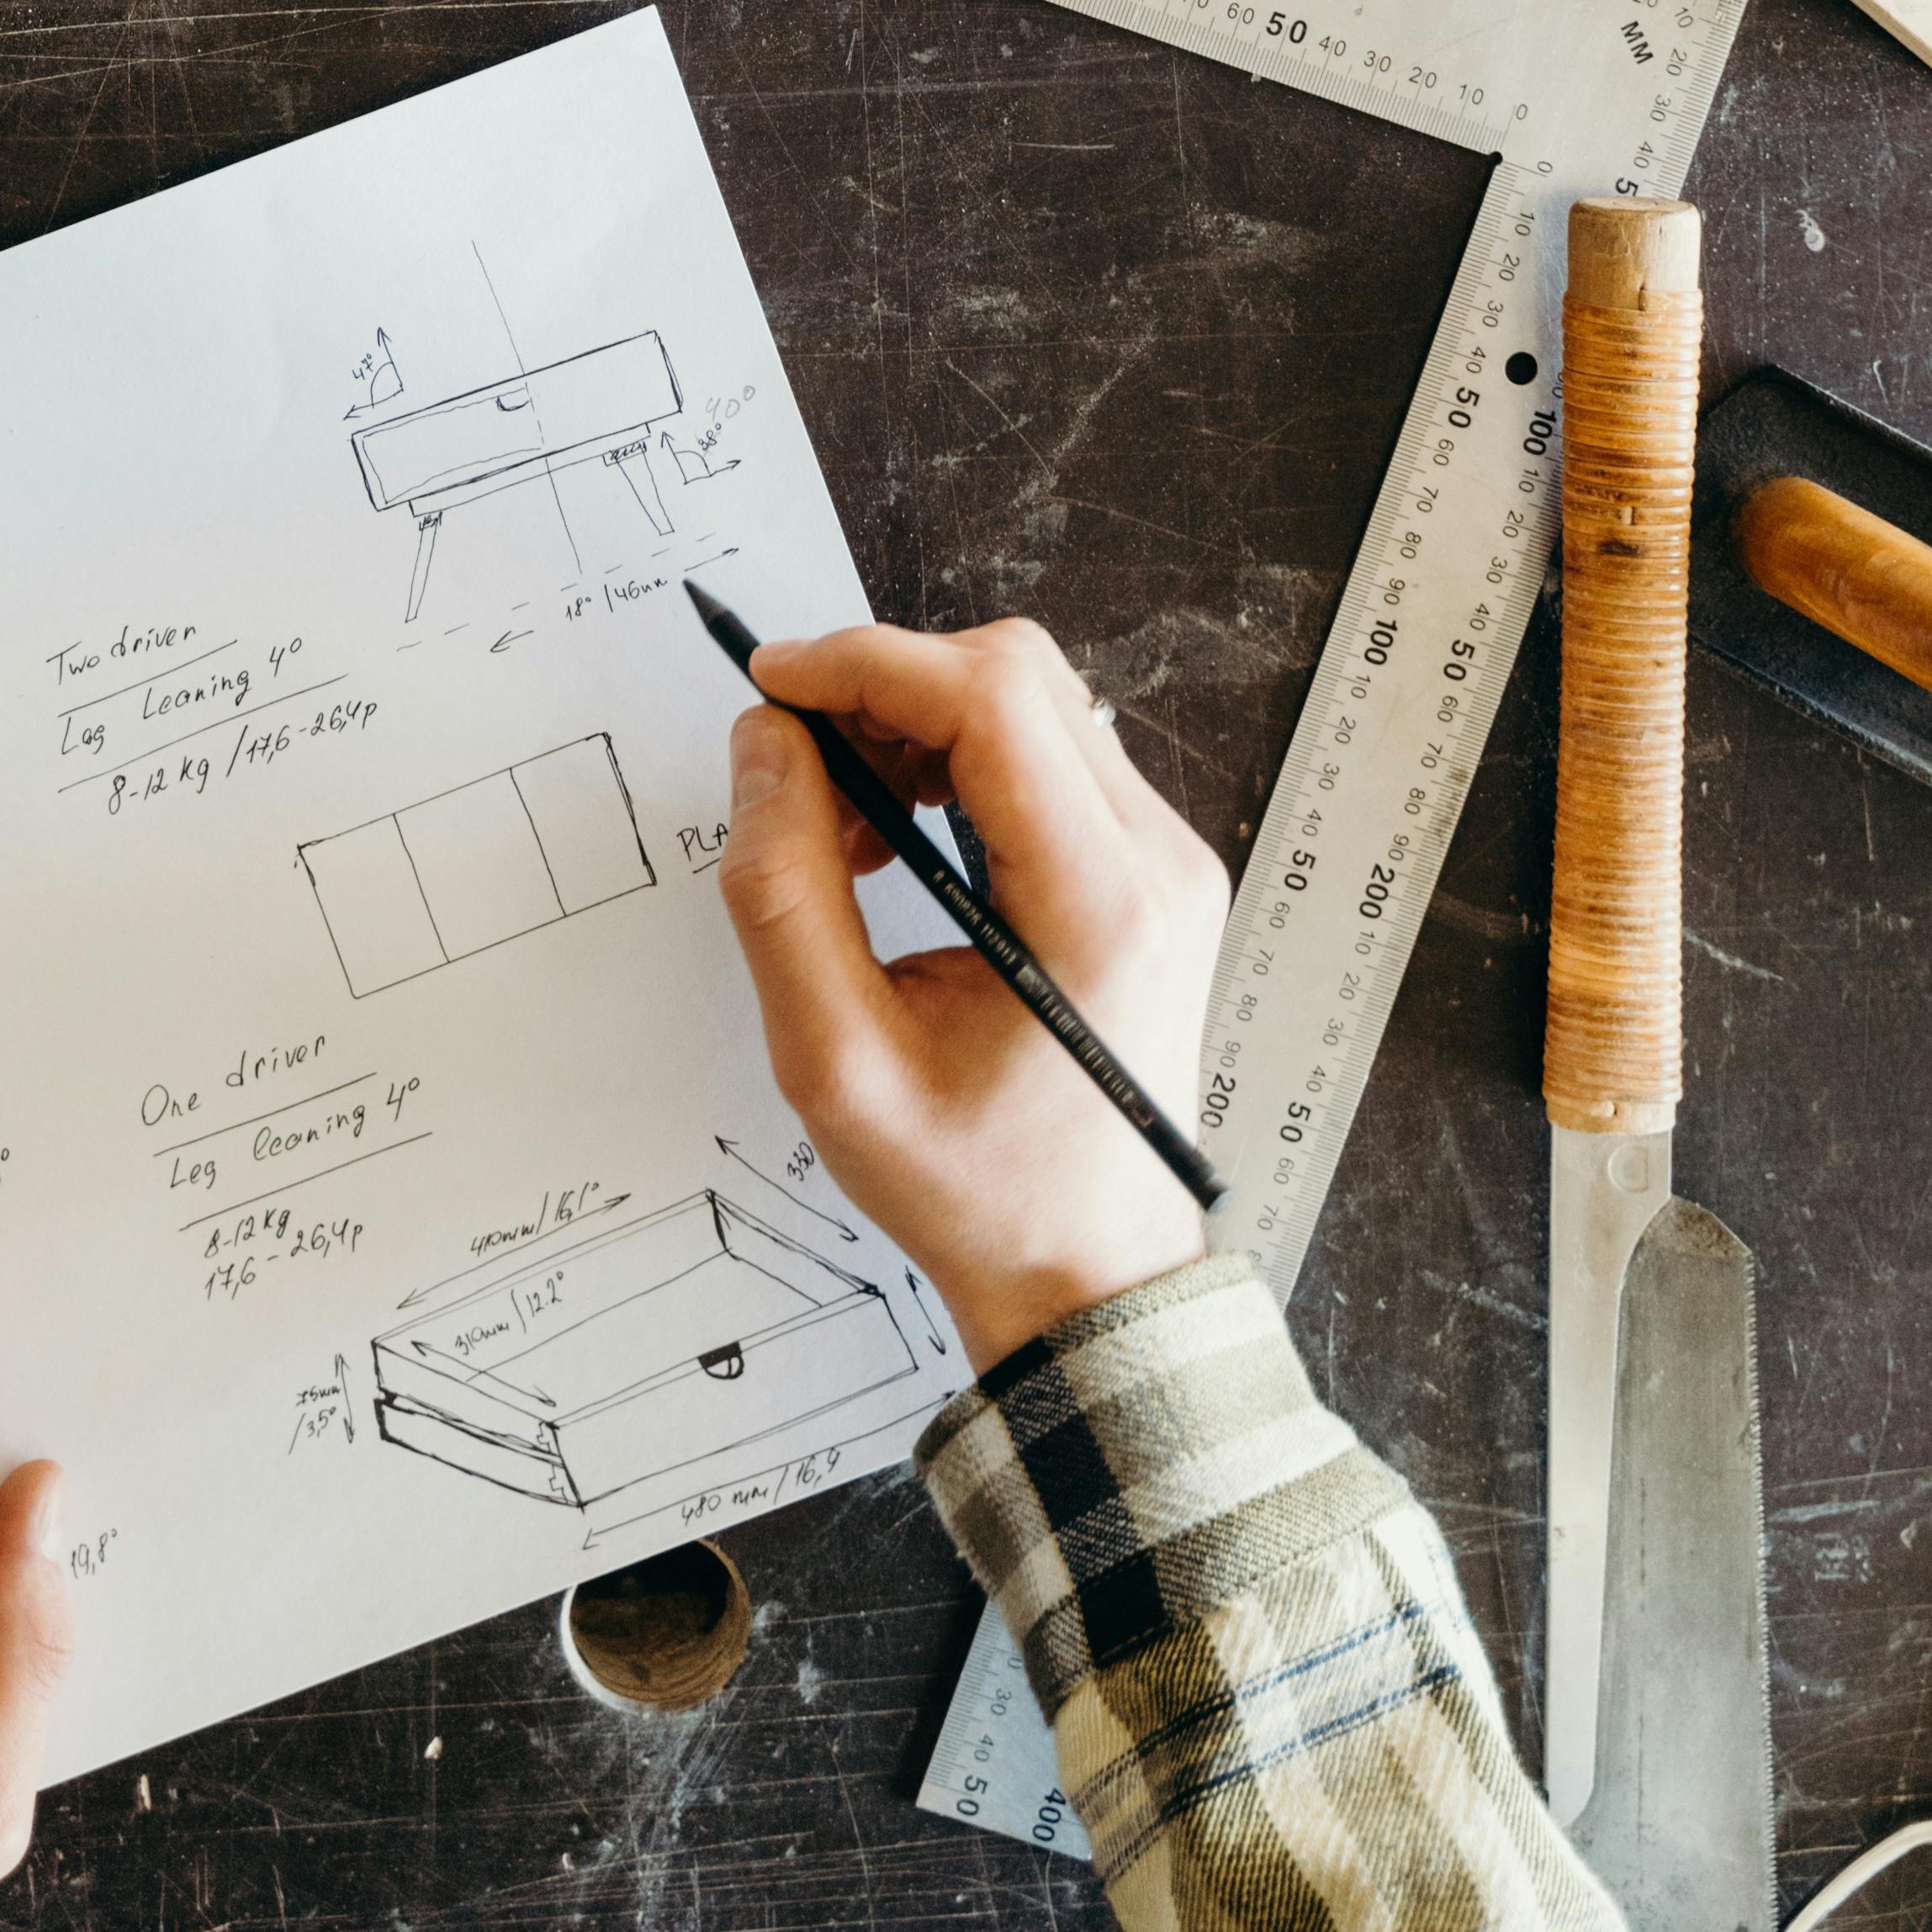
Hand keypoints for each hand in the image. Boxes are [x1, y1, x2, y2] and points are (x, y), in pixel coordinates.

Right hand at [714, 618, 1225, 1371]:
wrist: (1090, 1266)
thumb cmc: (977, 1187)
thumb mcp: (836, 1062)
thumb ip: (783, 892)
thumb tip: (765, 744)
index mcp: (1099, 904)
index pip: (990, 697)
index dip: (865, 665)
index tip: (771, 687)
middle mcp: (1157, 860)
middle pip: (1016, 675)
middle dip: (883, 690)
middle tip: (799, 778)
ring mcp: (1166, 859)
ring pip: (1030, 700)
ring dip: (915, 727)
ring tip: (848, 835)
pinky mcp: (1149, 868)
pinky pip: (1045, 754)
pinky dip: (954, 764)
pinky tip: (899, 845)